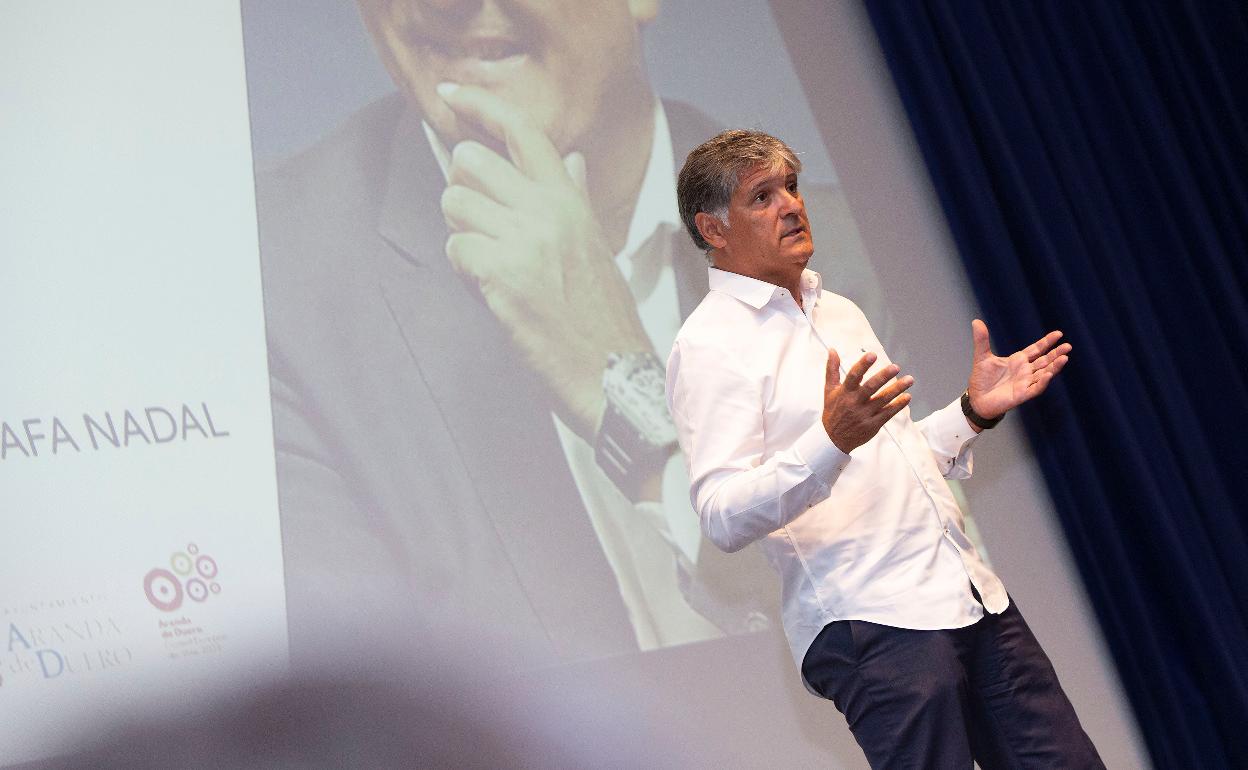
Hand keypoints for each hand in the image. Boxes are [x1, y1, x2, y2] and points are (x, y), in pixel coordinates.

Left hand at [435, 83, 651, 438]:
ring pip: (454, 204)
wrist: (611, 374)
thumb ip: (574, 198)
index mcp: (570, 200)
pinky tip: (492, 292)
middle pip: (470, 160)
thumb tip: (570, 160)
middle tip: (482, 230)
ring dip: (462, 236)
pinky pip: (455, 250)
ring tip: (493, 267)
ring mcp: (526, 239)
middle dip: (463, 193)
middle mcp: (549, 210)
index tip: (448, 92)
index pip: (523, 130)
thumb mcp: (596, 246)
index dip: (478, 103)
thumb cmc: (601, 315)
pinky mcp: (504, 274)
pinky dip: (464, 273)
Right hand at [822, 350, 913, 453]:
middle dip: (883, 377)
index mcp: (844, 393)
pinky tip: (907, 397)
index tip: (873, 355)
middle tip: (896, 367)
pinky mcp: (873, 425)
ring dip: (897, 389)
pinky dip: (898, 405)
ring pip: (883, 400)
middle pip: (870, 387)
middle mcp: (854, 403)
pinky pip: (888, 413)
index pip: (853, 376)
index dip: (863, 365)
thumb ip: (832, 369)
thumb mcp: (829, 390)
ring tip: (909, 379)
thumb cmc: (832, 411)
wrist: (833, 439)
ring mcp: (864, 414)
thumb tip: (832, 350)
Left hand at [966, 319, 1070, 420]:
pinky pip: (1036, 388)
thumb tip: (976, 321)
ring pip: (1044, 374)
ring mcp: (1025, 383)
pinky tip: (1049, 374)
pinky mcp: (1022, 394)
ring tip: (1064, 358)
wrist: (976, 399)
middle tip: (1068, 346)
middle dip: (1056, 354)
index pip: (1037, 349)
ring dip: (1054, 367)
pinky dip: (1043, 382)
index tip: (1058, 334)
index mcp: (1018, 360)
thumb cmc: (982, 379)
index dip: (1047, 342)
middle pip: (1045, 361)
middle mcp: (1025, 371)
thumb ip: (982, 340)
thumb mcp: (981, 356)